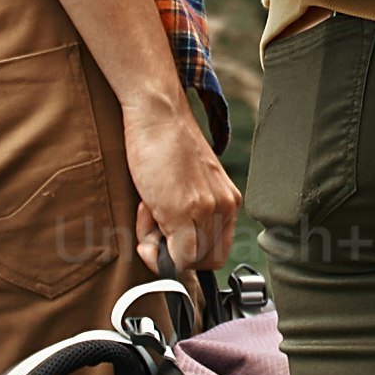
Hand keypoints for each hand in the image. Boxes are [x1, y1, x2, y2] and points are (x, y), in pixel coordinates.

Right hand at [120, 91, 241, 287]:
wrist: (159, 115)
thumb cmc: (166, 144)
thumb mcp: (189, 183)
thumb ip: (190, 213)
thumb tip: (171, 248)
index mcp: (228, 201)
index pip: (217, 251)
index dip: (188, 251)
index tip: (167, 235)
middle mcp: (224, 207)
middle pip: (205, 260)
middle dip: (173, 251)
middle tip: (152, 224)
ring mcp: (206, 210)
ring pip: (188, 260)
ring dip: (158, 246)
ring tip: (147, 211)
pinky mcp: (185, 211)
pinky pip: (176, 257)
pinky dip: (155, 250)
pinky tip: (145, 215)